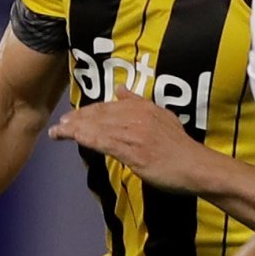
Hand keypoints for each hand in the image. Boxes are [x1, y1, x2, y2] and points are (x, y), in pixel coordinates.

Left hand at [49, 90, 201, 191]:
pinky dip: (81, 137)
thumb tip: (121, 89)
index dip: (89, 111)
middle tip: (61, 125)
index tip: (75, 116)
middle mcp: (135, 115)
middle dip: (77, 119)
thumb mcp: (163, 116)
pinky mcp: (129, 149)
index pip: (109, 106)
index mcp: (142, 106)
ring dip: (73, 128)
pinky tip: (68, 137)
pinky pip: (99, 140)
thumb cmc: (180, 148)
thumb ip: (139, 103)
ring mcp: (132, 132)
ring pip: (95, 126)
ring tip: (58, 132)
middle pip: (98, 114)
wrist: (195, 166)